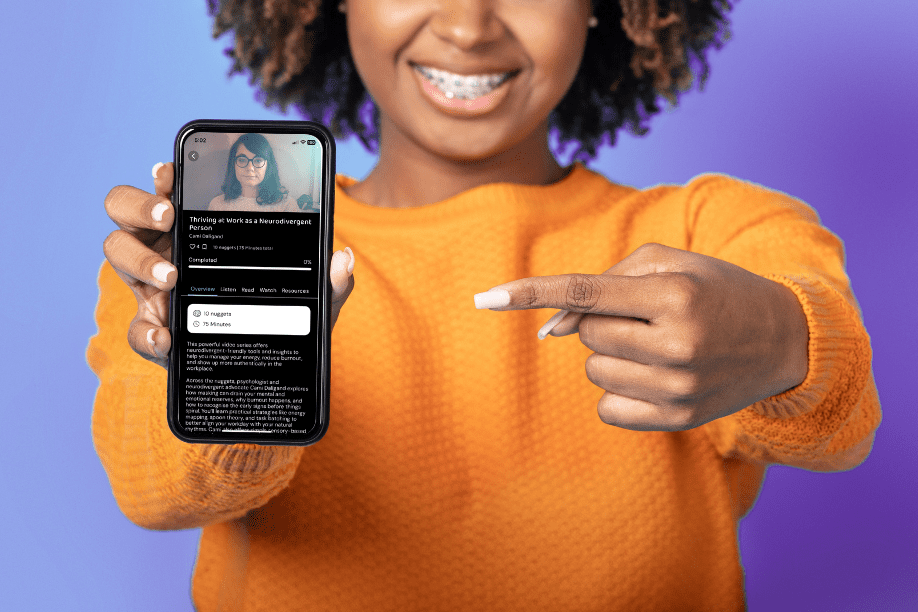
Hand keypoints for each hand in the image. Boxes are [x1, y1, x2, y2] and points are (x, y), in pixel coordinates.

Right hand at [103, 163, 355, 368]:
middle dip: (138, 204)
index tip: (171, 170)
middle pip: (126, 209)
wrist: (266, 368)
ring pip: (116, 252)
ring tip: (173, 277)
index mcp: (201, 227)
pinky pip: (136, 328)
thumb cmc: (283, 315)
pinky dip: (147, 333)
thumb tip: (343, 260)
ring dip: (138, 260)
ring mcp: (154, 285)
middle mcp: (168, 246)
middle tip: (168, 216)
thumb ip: (331, 281)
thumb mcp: (315, 298)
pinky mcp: (153, 326)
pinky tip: (168, 338)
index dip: (164, 174)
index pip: (172, 189)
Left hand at [474, 243, 808, 430]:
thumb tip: (549, 330)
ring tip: (659, 346)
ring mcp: (679, 389)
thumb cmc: (715, 290)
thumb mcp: (669, 265)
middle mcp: (677, 344)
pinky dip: (620, 389)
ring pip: (595, 371)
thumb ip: (603, 283)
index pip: (586, 291)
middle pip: (586, 334)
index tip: (484, 298)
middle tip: (647, 317)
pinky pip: (608, 407)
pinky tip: (657, 377)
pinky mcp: (679, 422)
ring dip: (612, 355)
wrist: (785, 340)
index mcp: (674, 295)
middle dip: (603, 321)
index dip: (532, 292)